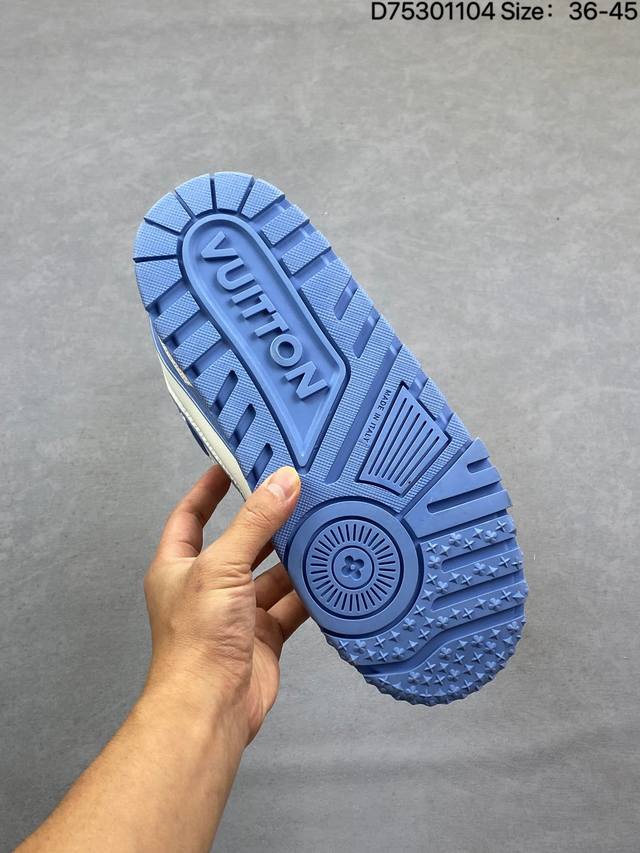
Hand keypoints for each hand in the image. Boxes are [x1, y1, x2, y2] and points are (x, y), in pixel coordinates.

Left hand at [142, 465, 307, 743]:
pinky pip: (290, 604)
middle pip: (240, 543)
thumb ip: (254, 523)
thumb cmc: (196, 642)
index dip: (210, 489)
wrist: (210, 707)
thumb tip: (281, 482)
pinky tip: (329, 573)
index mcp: (179, 567)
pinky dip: (309, 591)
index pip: (191, 515)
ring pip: (270, 573)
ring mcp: (236, 612)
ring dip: (293, 555)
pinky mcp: (263, 635)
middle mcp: (206, 587)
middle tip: (294, 493)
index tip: (232, 464)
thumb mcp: (222, 567)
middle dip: (266, 521)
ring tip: (320, 526)